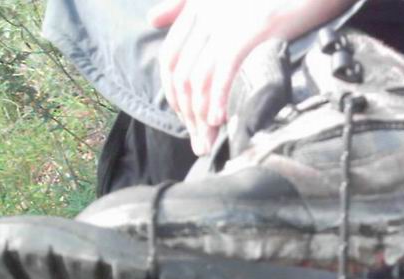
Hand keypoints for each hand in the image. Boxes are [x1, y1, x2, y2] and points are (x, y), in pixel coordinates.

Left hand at [148, 0, 353, 154]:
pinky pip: (224, 72)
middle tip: (198, 141)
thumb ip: (183, 4)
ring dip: (201, 117)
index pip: (170, 58)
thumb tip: (152, 18)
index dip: (173, 93)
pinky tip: (220, 120)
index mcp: (197, 6)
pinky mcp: (251, 29)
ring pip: (200, 79)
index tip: (185, 117)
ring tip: (208, 140)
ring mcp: (228, 21)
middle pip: (183, 74)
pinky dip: (218, 100)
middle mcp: (207, 13)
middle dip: (188, 115)